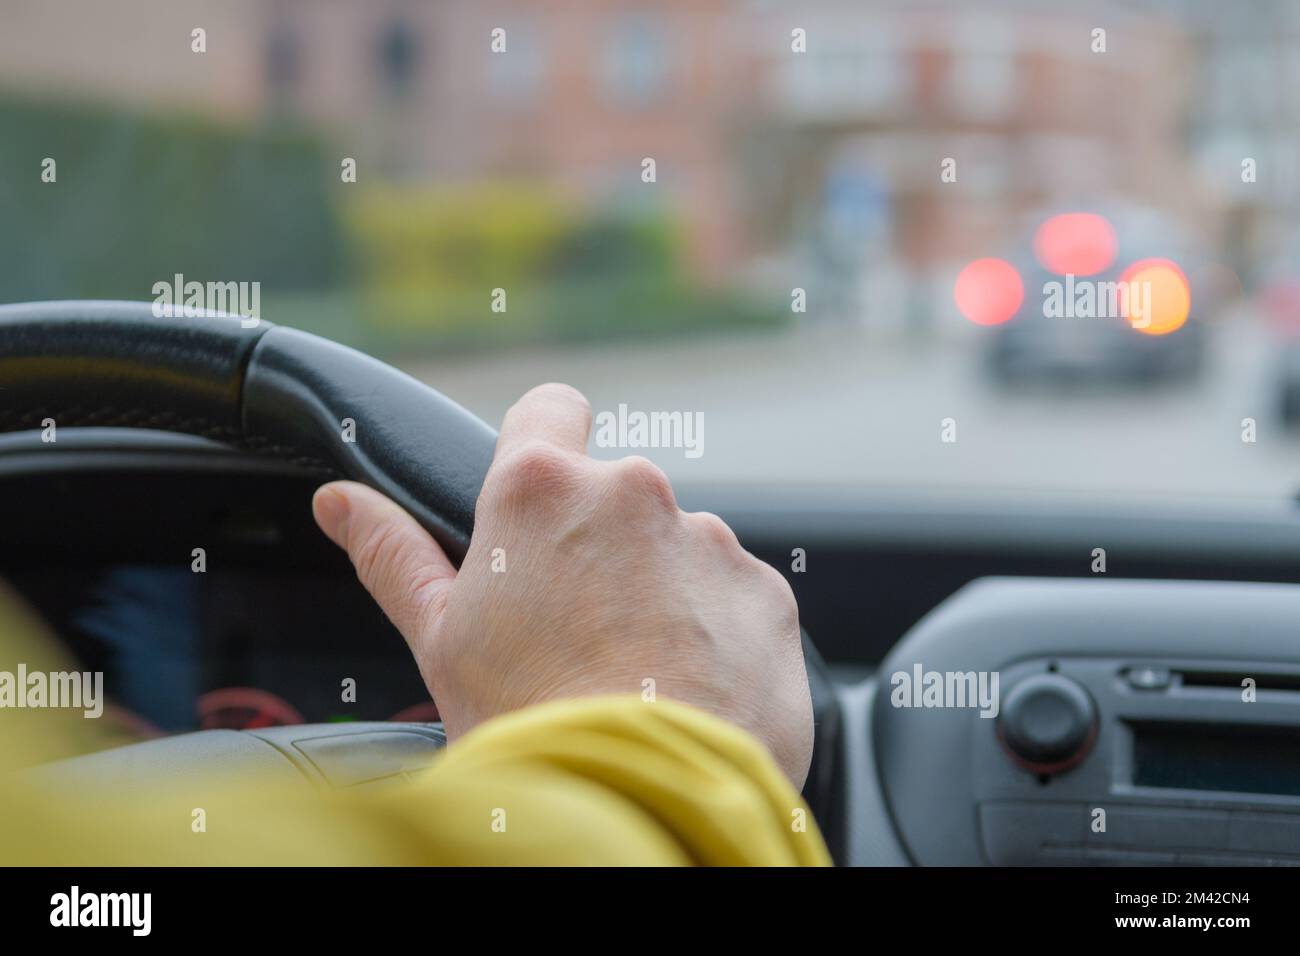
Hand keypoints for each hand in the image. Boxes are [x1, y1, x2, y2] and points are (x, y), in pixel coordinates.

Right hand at [311, 383, 812, 786]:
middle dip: (599, 548)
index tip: (540, 492)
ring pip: (677, 549)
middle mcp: (635, 495)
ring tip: (633, 670)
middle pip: (614, 498)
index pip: (549, 410)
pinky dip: (713, 631)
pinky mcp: (765, 592)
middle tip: (575, 629)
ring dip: (659, 591)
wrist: (640, 802)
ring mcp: (709, 541)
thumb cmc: (528, 723)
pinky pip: (732, 596)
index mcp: (543, 491)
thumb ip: (393, 553)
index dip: (542, 443)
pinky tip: (684, 686)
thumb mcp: (440, 639)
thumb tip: (340, 502)